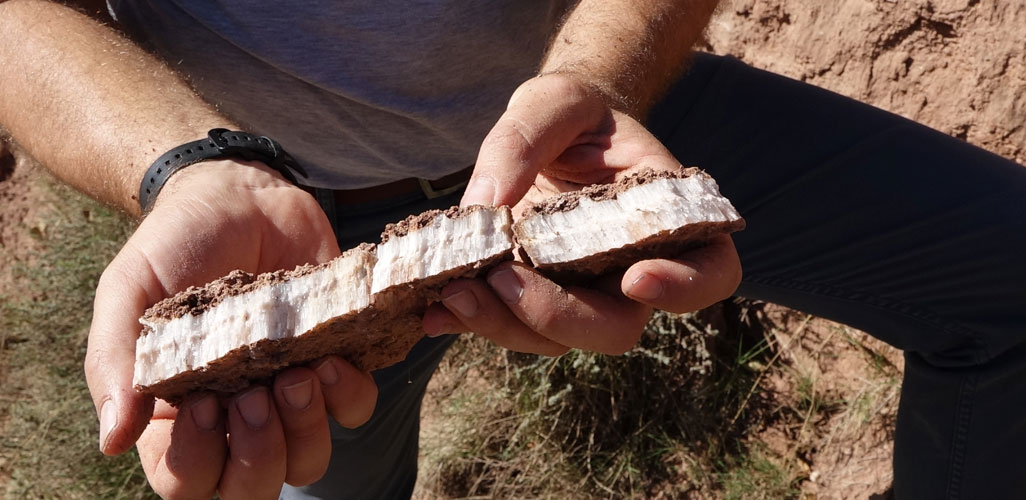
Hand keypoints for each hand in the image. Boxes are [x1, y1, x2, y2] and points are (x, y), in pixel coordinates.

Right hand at [85, 161, 377, 498]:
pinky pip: (355, 408)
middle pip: (253, 486)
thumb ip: (114, 362)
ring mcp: (288, 391)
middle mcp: (234, 415)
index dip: (196, 459)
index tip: (200, 401)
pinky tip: (330, 358)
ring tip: (296, 374)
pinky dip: (348, 395)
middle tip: (252, 395)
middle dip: (258, 455)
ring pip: (309, 460)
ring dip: (306, 430)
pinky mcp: (335, 362)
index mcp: (175, 412)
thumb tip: (112, 442)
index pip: (185, 481)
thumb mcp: (128, 291)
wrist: (239, 193)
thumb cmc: (175, 244)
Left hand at [422, 73, 741, 354]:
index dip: (686, 289)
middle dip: (560, 316)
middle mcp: (631, 268)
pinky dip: (471, 322)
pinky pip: (510, 327)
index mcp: (665, 218)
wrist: (547, 132)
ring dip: (504, 325)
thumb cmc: (571, 113)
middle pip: (618, 326)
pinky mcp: (534, 299)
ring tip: (450, 293)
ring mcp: (582, 292)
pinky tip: (433, 310)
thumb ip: (526, 138)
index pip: (709, 270)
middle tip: (502, 280)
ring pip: (557, 339)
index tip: (637, 279)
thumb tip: (486, 204)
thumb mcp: (553, 101)